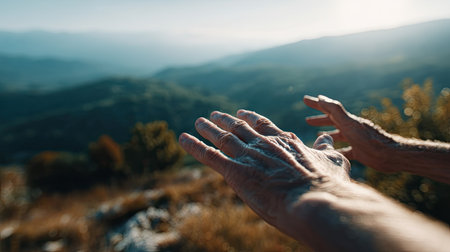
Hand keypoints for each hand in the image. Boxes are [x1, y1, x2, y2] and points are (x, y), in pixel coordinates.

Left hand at [178, 109, 350, 239]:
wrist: (313, 200)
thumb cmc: (326, 184)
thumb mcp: (333, 161)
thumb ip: (326, 148)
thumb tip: (328, 138)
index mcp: (283, 141)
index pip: (262, 125)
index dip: (250, 118)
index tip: (241, 113)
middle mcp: (262, 144)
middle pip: (239, 128)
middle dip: (225, 120)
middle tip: (214, 114)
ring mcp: (248, 156)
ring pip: (222, 138)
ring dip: (208, 129)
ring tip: (198, 121)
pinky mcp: (234, 172)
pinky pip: (208, 156)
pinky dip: (194, 146)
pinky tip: (183, 138)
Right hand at [304, 95, 396, 171]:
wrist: (389, 155)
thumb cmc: (369, 140)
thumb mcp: (349, 124)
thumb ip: (336, 111)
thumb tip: (321, 98)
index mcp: (347, 120)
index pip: (328, 109)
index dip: (316, 104)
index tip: (305, 99)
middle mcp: (350, 128)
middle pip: (332, 121)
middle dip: (320, 119)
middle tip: (307, 120)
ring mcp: (355, 140)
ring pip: (338, 135)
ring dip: (327, 134)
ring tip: (318, 136)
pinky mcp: (359, 152)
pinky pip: (344, 151)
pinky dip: (337, 151)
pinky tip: (332, 155)